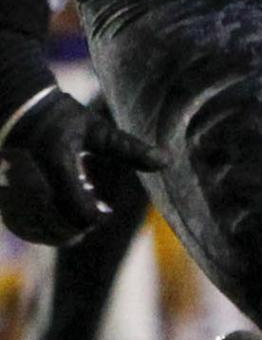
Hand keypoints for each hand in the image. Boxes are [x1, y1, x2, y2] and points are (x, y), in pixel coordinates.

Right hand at [0, 91, 160, 245]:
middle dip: (79, 226)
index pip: (78, 210)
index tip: (106, 211)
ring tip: (77, 216)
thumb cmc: (61, 117)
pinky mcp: (3, 196)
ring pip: (37, 229)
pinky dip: (39, 229)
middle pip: (58, 225)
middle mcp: (29, 180)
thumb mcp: (97, 129)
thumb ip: (129, 149)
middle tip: (94, 215)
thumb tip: (167, 161)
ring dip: (60, 230)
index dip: (95, 218)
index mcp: (55, 163)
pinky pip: (20, 225)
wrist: (17, 109)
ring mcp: (12, 190)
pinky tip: (55, 219)